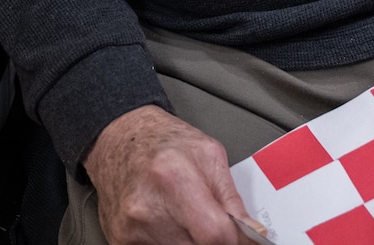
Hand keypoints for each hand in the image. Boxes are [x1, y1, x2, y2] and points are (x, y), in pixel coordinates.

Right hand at [84, 104, 251, 244]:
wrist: (122, 139)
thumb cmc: (165, 141)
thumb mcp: (211, 156)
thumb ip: (232, 199)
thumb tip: (253, 233)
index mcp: (175, 179)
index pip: (214, 235)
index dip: (235, 241)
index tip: (243, 239)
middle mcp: (147, 208)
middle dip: (212, 238)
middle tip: (212, 219)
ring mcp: (130, 228)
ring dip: (191, 239)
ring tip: (188, 214)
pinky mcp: (120, 239)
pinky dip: (172, 239)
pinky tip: (169, 219)